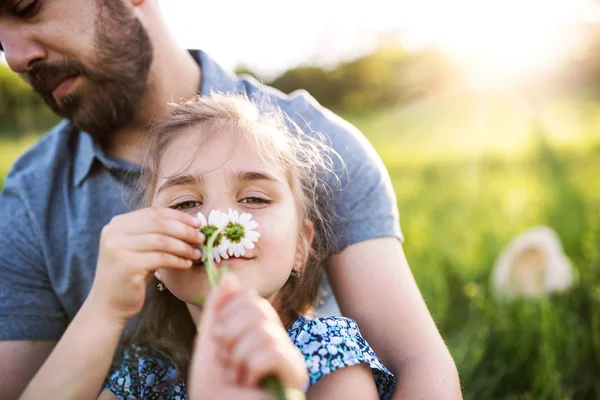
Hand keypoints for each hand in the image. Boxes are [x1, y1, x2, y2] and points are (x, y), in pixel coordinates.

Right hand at [87, 207, 203, 323]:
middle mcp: (114, 232)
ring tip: (197, 254)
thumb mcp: (141, 248)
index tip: (197, 223)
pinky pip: (160, 258)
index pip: (154, 212)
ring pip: (161, 241)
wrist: (109, 304)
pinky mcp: (126, 266)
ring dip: (184, 247)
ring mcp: (118, 248)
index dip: (179, 216)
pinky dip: (177, 260)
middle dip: (184, 230)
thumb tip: (191, 223)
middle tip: (201, 238)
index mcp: (118, 223)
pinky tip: (187, 264)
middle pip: (159, 224)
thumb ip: (157, 233)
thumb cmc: (132, 274)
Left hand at [212, 275, 307, 391]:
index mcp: (258, 329)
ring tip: (236, 375)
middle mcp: (277, 338)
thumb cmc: (214, 389)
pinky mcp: (294, 372)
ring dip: (238, 355)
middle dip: (231, 333)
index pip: (250, 297)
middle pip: (258, 307)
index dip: (227, 314)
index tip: (217, 341)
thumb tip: (230, 275)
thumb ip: (218, 309)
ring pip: (263, 330)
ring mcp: (288, 355)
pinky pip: (272, 350)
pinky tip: (249, 382)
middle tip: (226, 359)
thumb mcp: (208, 342)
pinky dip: (252, 367)